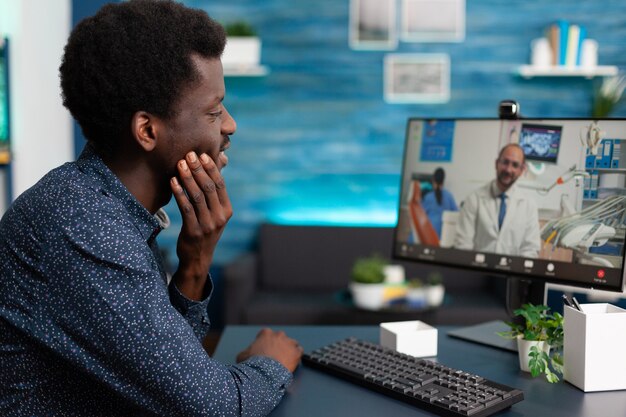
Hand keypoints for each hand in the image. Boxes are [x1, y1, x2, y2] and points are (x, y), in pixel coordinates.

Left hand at [170, 151, 231, 299]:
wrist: (198, 258)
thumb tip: (208, 169)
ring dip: (187, 178)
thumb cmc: (204, 230)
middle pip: (208, 187)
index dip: (211, 168)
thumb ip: (212, 196)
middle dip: (198, 169)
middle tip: (189, 155)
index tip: (201, 155)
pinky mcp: (194, 231)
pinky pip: (186, 208)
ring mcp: (208, 225)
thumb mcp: (214, 214)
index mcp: (227, 210)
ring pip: (197, 196)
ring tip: (179, 164)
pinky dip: (179, 193)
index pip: (220, 184)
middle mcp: (220, 217)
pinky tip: (173, 181)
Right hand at [236, 328, 303, 372]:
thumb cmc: (252, 364)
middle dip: (278, 345)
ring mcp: (289, 343)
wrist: (263, 372)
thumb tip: (244, 355)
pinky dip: (297, 356)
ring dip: (288, 349)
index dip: (265, 343)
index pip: (267, 334)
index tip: (264, 350)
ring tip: (285, 359)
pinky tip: (293, 361)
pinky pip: (299, 351)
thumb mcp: (242, 356)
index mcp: (266, 334)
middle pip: (280, 338)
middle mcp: (278, 335)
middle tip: (274, 356)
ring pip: (292, 343)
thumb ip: (246, 352)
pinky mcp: (296, 352)